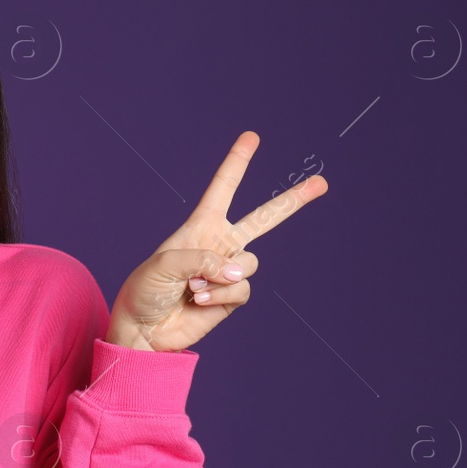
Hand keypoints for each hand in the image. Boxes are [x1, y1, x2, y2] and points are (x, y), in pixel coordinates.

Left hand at [105, 131, 327, 352]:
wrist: (144, 330)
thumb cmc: (145, 290)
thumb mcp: (165, 264)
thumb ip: (203, 259)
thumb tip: (237, 272)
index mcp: (200, 226)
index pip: (223, 189)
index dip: (237, 163)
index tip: (251, 137)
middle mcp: (219, 244)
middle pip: (264, 218)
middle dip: (293, 201)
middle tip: (322, 183)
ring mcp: (228, 270)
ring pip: (249, 264)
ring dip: (220, 276)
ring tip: (192, 287)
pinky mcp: (232, 297)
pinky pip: (242, 289)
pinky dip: (220, 295)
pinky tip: (199, 300)